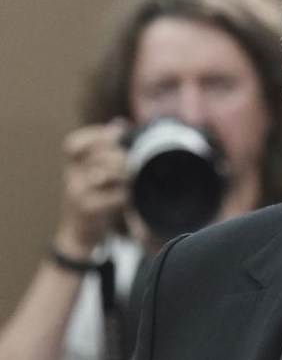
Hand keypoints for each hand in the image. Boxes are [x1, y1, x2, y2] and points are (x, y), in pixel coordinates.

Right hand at [55, 119, 129, 256]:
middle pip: (97, 156)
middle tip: (133, 161)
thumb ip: (105, 149)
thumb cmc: (93, 200)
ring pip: (105, 174)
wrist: (80, 236)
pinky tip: (131, 196)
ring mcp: (78, 194)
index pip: (74, 144)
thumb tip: (119, 123)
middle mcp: (70, 178)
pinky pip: (115, 196)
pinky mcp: (89, 210)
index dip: (96, 136)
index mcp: (72, 167)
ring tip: (133, 178)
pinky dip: (127, 195)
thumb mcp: (94, 173)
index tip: (117, 134)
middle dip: (120, 156)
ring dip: (125, 174)